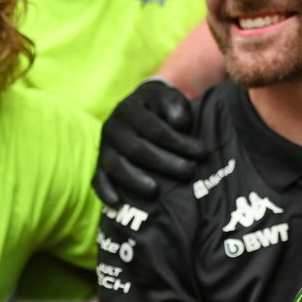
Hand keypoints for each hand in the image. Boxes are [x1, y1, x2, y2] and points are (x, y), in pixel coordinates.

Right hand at [93, 78, 208, 204]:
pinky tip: (117, 204)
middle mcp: (113, 127)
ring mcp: (105, 146)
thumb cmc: (160, 106)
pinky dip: (105, 191)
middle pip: (137, 150)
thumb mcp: (170, 97)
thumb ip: (176, 106)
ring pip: (117, 166)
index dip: (180, 143)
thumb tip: (179, 124)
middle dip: (165, 163)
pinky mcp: (100, 163)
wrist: (138, 106)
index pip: (156, 130)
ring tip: (156, 191)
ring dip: (135, 181)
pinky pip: (97, 179)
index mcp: (130, 109)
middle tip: (189, 172)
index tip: (203, 153)